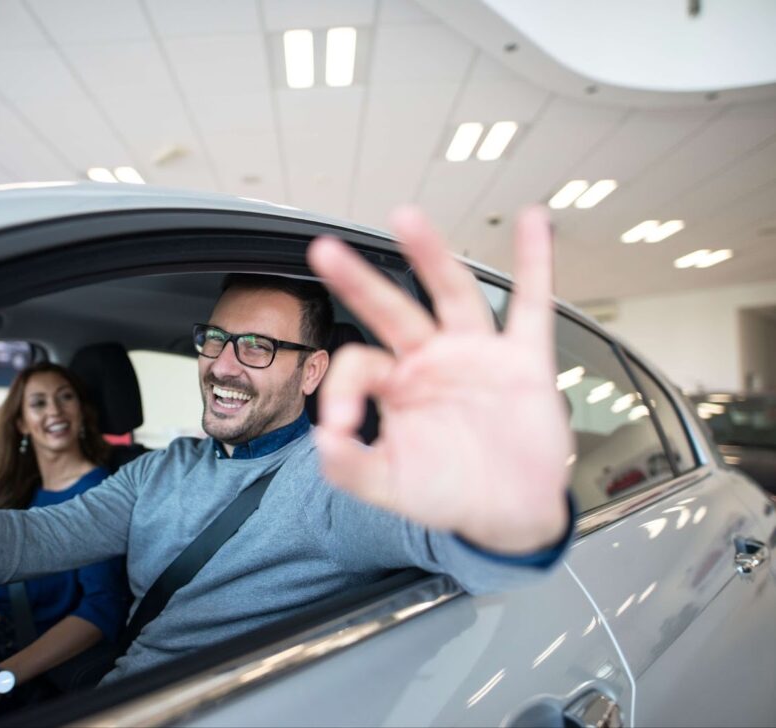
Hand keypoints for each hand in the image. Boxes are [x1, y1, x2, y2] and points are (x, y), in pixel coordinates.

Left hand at [306, 206, 571, 553]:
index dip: (342, 390)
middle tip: (325, 249)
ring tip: (406, 217)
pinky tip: (532, 224)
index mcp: (396, 383)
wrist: (507, 512)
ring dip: (430, 255)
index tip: (341, 427)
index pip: (359, 363)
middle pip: (392, 308)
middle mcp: (431, 358)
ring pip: (451, 293)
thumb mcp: (389, 485)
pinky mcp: (523, 360)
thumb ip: (350, 468)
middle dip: (359, 280)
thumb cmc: (448, 491)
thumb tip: (322, 442)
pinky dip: (536, 264)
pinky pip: (532, 305)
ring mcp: (476, 353)